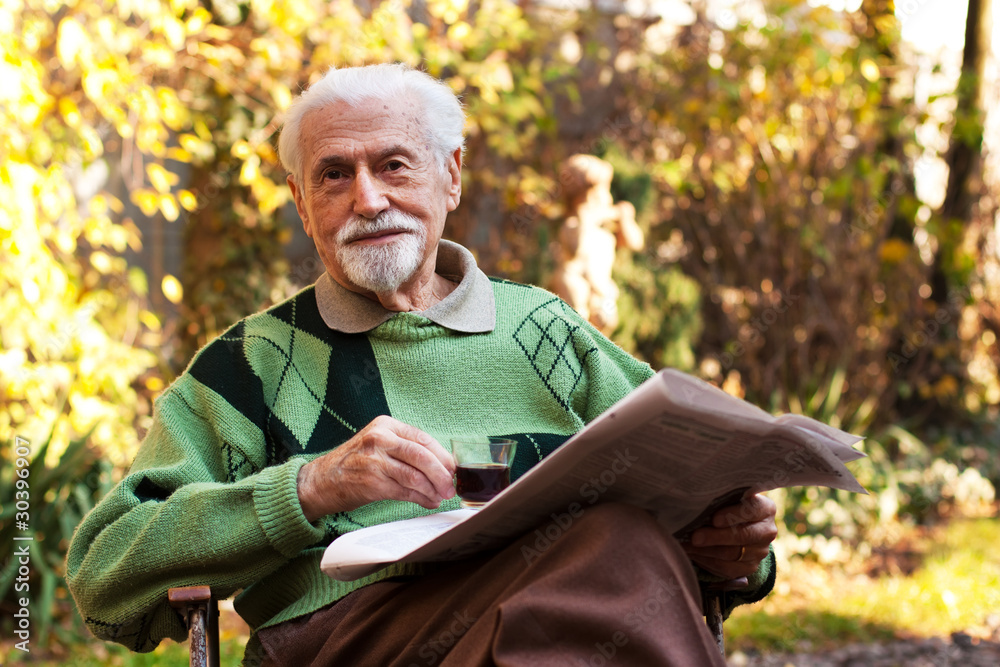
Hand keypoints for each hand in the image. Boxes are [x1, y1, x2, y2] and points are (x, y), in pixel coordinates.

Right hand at [297, 416, 455, 520]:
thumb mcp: (378, 443)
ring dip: (433, 489)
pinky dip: (421, 499)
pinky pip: (405, 492)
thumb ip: (405, 448)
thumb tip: (442, 464)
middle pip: (422, 456)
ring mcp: (375, 461)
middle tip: (450, 487)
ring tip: (441, 496)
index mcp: (385, 425)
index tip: (452, 469)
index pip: (422, 438)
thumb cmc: (355, 462)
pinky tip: (428, 502)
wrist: (323, 480)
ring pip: (415, 476)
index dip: (442, 456)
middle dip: (441, 474)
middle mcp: (380, 439)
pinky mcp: (372, 483)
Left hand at [681, 493, 776, 582]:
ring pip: (732, 554)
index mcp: (765, 509)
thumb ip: (720, 501)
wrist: (740, 527)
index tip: (714, 519)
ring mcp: (760, 552)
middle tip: (694, 537)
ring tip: (687, 545)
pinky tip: (693, 554)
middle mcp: (767, 531)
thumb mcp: (729, 499)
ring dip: (706, 551)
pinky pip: (726, 568)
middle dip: (715, 537)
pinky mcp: (750, 567)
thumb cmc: (729, 507)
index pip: (752, 510)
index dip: (732, 514)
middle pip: (742, 536)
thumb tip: (696, 506)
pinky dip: (706, 561)